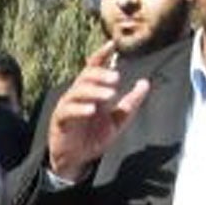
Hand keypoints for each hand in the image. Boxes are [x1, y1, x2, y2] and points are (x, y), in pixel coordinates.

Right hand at [47, 41, 150, 182]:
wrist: (77, 160)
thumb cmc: (94, 138)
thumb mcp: (118, 120)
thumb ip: (131, 103)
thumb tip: (145, 83)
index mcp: (92, 92)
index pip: (95, 67)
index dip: (102, 55)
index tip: (112, 44)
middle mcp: (78, 95)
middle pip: (86, 76)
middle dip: (101, 75)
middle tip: (117, 79)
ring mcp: (67, 106)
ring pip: (78, 91)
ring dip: (94, 91)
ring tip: (110, 95)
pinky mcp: (60, 120)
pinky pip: (68, 110)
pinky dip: (80, 108)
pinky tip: (91, 110)